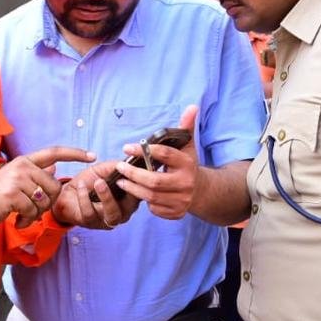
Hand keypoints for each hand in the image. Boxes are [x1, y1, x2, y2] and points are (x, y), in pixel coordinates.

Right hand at [0, 146, 94, 228]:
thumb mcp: (15, 180)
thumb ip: (35, 174)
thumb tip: (54, 167)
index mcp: (25, 161)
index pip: (54, 152)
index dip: (75, 153)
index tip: (92, 155)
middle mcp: (22, 166)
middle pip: (54, 185)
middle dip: (47, 203)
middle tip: (31, 210)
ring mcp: (17, 179)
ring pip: (44, 200)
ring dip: (36, 214)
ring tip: (21, 215)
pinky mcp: (12, 194)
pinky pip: (32, 211)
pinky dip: (27, 220)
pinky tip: (17, 220)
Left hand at [51, 162, 140, 229]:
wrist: (67, 193)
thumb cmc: (89, 182)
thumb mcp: (103, 170)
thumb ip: (116, 166)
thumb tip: (127, 162)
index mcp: (129, 199)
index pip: (141, 192)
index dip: (140, 182)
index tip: (135, 170)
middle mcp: (122, 212)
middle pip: (131, 206)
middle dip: (127, 190)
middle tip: (119, 177)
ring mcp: (107, 220)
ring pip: (112, 214)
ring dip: (106, 197)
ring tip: (99, 183)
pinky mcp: (91, 223)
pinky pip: (90, 213)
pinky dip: (85, 198)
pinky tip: (81, 186)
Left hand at [112, 105, 201, 219]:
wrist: (200, 190)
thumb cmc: (186, 164)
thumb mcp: (188, 145)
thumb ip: (186, 126)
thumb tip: (192, 106)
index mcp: (187, 164)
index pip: (164, 155)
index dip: (144, 151)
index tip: (127, 147)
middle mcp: (186, 183)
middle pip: (154, 181)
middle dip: (134, 174)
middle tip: (120, 166)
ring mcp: (182, 200)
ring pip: (151, 196)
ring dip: (133, 188)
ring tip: (121, 180)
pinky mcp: (176, 213)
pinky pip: (154, 208)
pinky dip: (144, 201)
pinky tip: (136, 192)